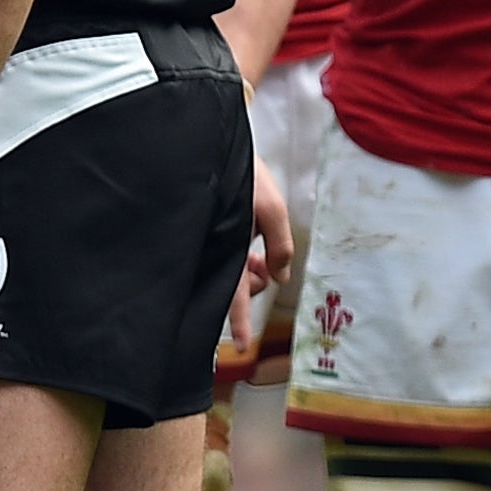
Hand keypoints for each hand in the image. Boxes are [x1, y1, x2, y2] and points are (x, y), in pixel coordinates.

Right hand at [226, 158, 291, 357]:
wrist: (211, 144)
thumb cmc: (240, 172)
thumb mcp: (270, 207)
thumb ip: (280, 246)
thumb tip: (281, 278)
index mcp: (224, 249)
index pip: (232, 294)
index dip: (238, 320)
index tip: (241, 345)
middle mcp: (213, 250)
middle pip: (233, 285)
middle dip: (252, 283)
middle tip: (263, 266)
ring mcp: (210, 242)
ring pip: (231, 271)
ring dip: (248, 268)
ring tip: (256, 250)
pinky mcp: (209, 231)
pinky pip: (225, 256)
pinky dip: (239, 255)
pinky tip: (245, 240)